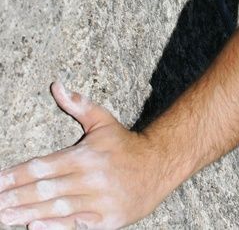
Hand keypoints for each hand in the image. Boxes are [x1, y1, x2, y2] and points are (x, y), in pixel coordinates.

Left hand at [0, 82, 162, 228]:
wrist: (159, 165)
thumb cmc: (125, 144)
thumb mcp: (103, 121)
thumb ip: (78, 105)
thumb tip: (57, 86)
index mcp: (85, 155)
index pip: (43, 166)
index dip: (17, 175)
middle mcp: (89, 178)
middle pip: (45, 190)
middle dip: (16, 197)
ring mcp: (98, 201)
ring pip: (56, 209)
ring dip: (27, 214)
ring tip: (4, 217)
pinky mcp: (106, 220)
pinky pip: (76, 225)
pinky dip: (55, 228)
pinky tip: (34, 227)